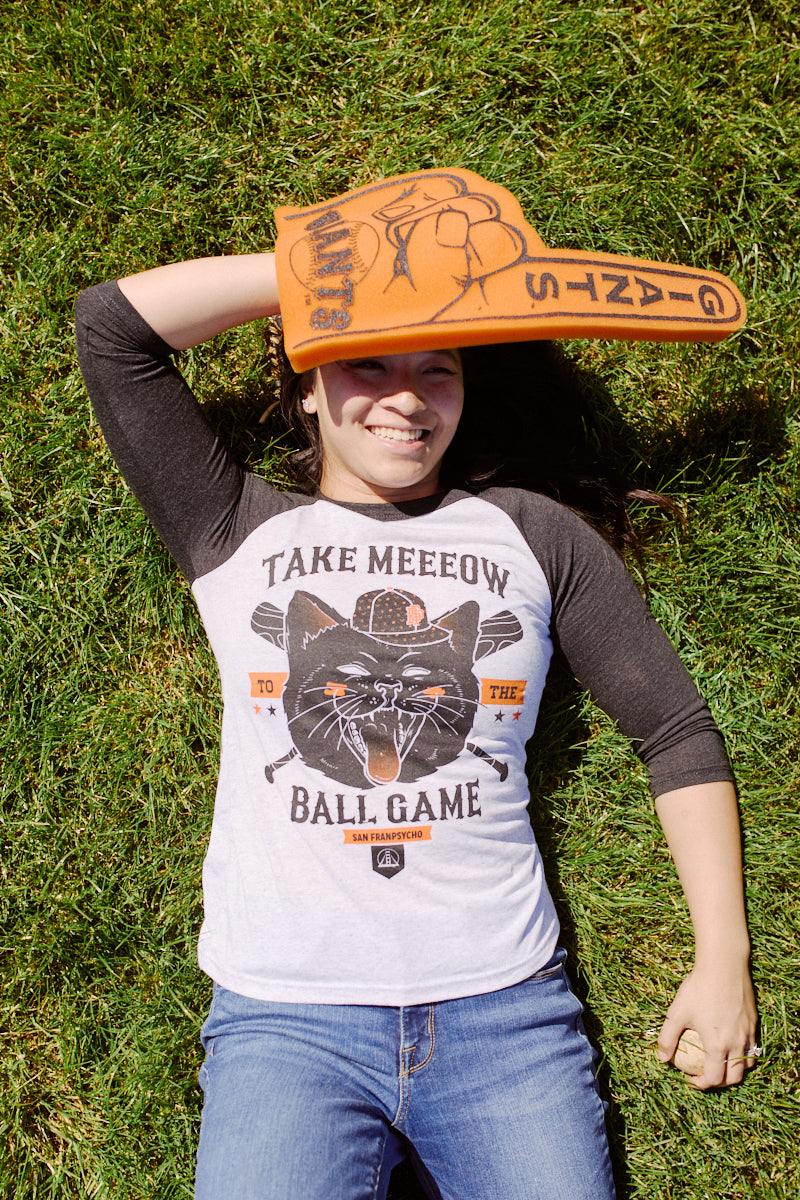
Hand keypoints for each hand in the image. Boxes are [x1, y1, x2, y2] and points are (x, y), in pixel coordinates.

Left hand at [657, 962, 757, 1088]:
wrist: (723, 965)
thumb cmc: (698, 988)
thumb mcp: (677, 1013)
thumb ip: (667, 1038)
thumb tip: (661, 1058)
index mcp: (718, 1045)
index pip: (714, 1078)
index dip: (702, 1084)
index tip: (692, 1080)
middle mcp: (737, 1043)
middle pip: (734, 1077)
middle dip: (720, 1083)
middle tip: (706, 1076)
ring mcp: (748, 1033)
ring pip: (746, 1064)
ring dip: (734, 1071)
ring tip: (720, 1065)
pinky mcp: (754, 1023)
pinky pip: (752, 1047)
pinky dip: (743, 1055)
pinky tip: (730, 1045)